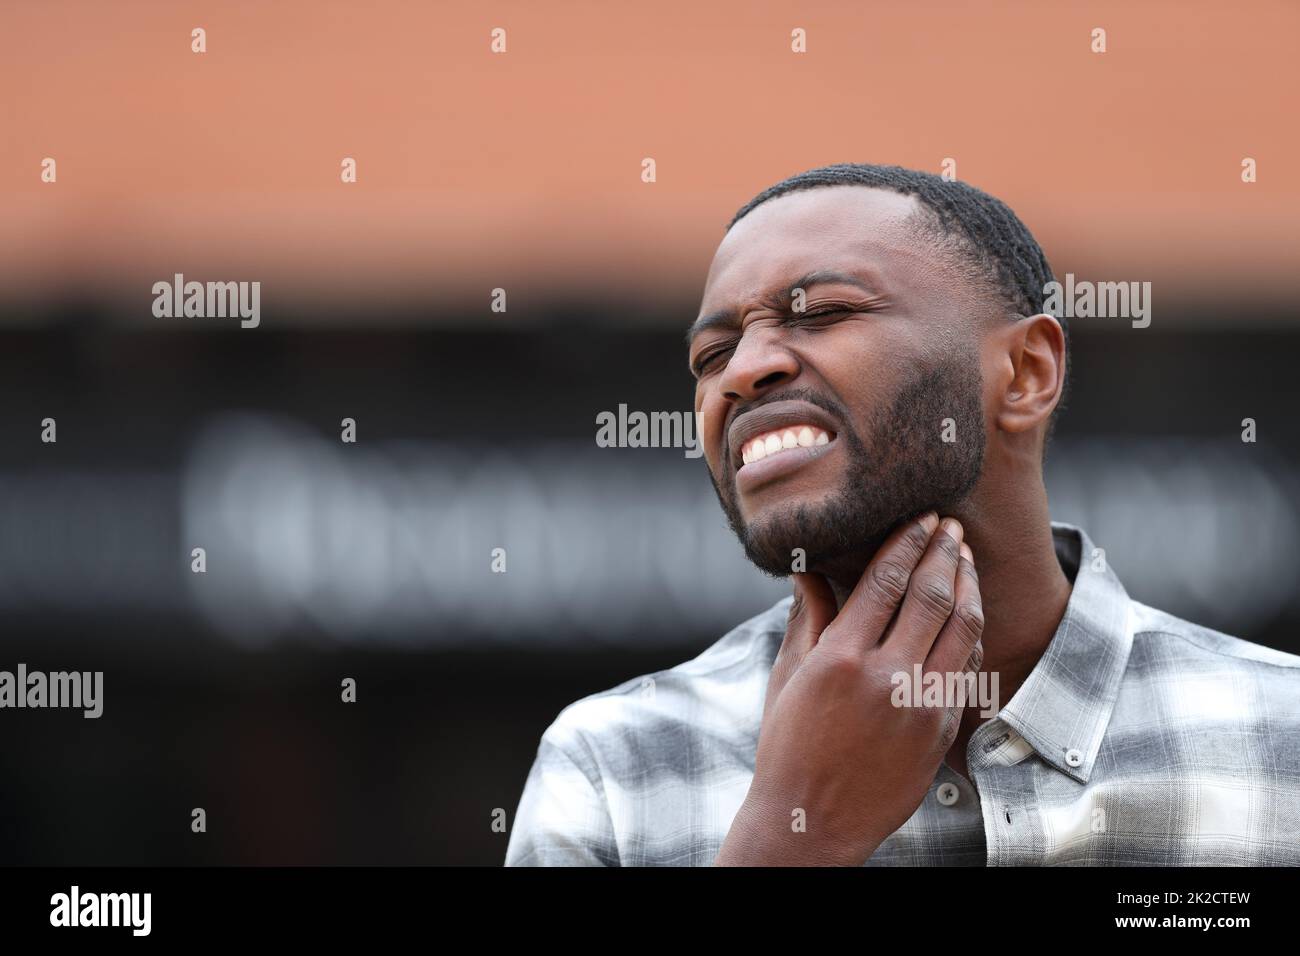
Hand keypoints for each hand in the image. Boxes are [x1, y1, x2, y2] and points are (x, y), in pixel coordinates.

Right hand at [714, 511, 983, 865]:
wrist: (812, 822)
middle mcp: (888, 678)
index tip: (922, 516)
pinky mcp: (943, 730)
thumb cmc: (788, 746)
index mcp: (841, 659)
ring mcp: (923, 706)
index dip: (909, 541)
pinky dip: (972, 633)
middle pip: (933, 595)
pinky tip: (968, 613)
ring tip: (966, 558)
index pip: (887, 580)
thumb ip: (808, 617)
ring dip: (970, 585)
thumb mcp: (789, 676)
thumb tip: (809, 567)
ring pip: (964, 628)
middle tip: (951, 524)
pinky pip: (969, 667)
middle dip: (946, 551)